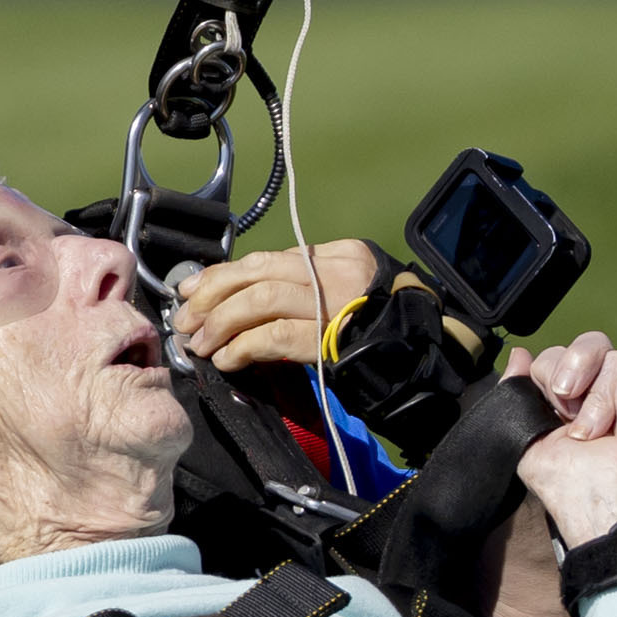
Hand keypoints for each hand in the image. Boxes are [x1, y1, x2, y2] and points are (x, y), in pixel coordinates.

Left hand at [170, 237, 382, 372]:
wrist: (430, 360)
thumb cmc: (386, 332)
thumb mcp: (350, 294)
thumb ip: (308, 289)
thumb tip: (248, 300)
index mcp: (340, 255)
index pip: (271, 258)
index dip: (225, 273)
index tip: (196, 289)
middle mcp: (337, 271)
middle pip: (259, 271)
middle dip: (213, 292)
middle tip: (186, 317)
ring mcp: (334, 303)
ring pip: (260, 299)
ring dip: (221, 321)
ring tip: (200, 343)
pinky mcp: (329, 338)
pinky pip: (273, 336)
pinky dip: (242, 347)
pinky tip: (227, 360)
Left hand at [509, 337, 616, 546]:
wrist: (608, 510)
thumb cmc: (568, 487)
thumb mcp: (527, 442)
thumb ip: (517, 394)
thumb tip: (519, 354)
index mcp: (568, 399)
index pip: (558, 354)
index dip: (553, 374)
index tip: (555, 410)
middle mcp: (601, 393)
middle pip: (591, 344)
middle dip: (579, 374)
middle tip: (575, 415)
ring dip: (603, 402)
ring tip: (604, 437)